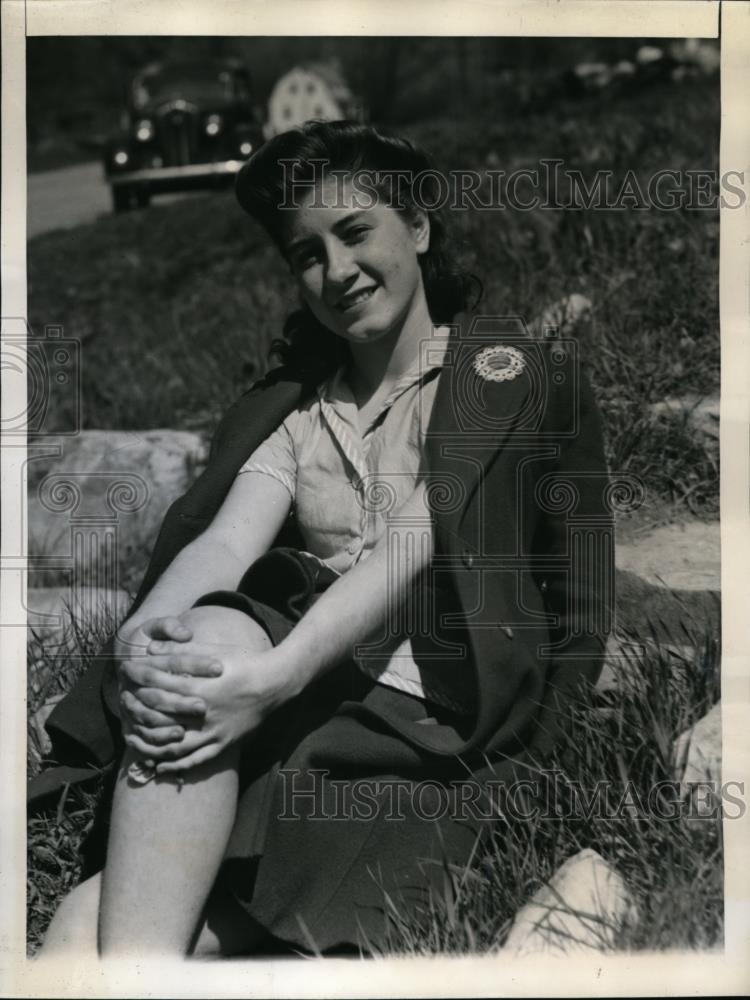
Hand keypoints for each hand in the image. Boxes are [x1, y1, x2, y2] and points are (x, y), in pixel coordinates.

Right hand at [115, 616, 207, 740]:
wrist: (127, 663)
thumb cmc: (149, 643)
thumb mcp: (154, 627)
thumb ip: (169, 626)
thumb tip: (185, 633)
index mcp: (136, 663)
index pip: (167, 664)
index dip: (193, 664)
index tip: (219, 667)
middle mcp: (129, 687)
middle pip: (156, 696)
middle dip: (181, 702)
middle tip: (205, 705)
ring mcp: (129, 708)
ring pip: (148, 719)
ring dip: (169, 723)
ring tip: (191, 725)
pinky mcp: (130, 725)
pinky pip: (142, 737)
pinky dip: (158, 739)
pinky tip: (180, 737)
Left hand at [121, 639, 294, 774]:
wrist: (275, 683)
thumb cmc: (246, 662)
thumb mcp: (215, 650)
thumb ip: (182, 651)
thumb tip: (151, 648)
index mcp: (200, 687)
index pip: (160, 685)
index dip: (140, 679)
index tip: (126, 675)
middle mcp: (203, 713)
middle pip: (160, 716)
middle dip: (137, 710)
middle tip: (123, 705)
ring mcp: (214, 731)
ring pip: (174, 745)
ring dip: (150, 745)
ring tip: (133, 742)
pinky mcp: (223, 743)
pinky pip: (196, 760)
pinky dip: (176, 765)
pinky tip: (160, 767)